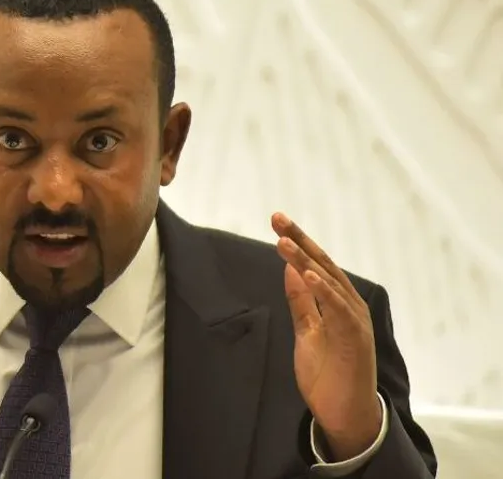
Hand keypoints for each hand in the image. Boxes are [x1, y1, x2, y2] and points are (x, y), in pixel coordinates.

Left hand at [272, 213, 382, 461]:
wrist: (344, 413)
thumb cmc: (329, 373)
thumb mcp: (307, 331)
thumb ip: (301, 302)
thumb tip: (290, 270)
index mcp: (338, 302)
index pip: (314, 264)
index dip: (297, 242)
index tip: (277, 222)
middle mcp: (349, 306)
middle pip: (322, 265)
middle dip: (300, 241)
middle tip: (277, 218)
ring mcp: (354, 321)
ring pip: (329, 283)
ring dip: (305, 261)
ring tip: (283, 242)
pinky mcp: (355, 339)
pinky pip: (339, 310)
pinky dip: (324, 291)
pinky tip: (307, 275)